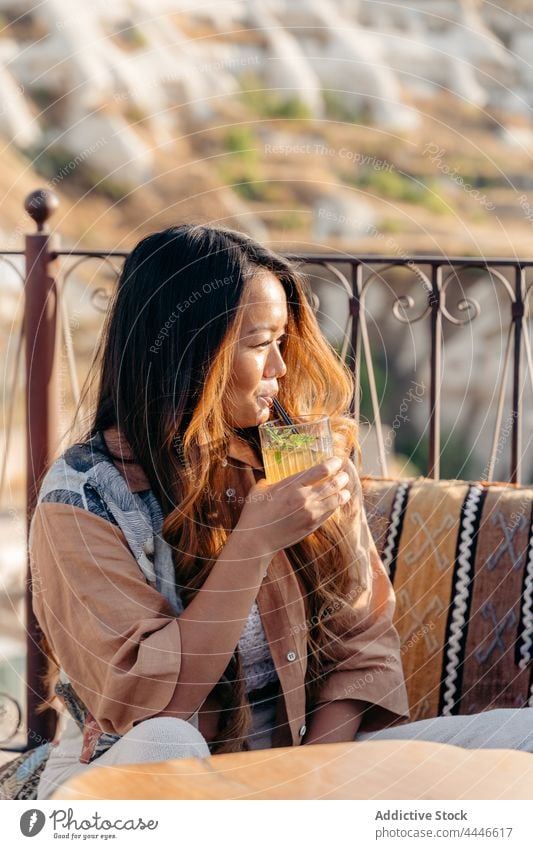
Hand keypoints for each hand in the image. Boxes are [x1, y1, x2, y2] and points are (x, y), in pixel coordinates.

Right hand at [234, 455, 357, 555]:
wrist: (257, 540)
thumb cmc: (255, 513)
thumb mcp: (260, 489)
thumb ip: (270, 480)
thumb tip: (273, 477)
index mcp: (293, 485)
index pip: (322, 470)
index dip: (334, 463)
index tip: (337, 461)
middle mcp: (305, 498)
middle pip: (333, 484)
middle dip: (342, 477)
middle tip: (344, 475)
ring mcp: (311, 513)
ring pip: (336, 499)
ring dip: (343, 492)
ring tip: (345, 490)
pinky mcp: (313, 525)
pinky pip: (331, 512)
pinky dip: (335, 505)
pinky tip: (335, 503)